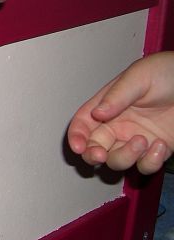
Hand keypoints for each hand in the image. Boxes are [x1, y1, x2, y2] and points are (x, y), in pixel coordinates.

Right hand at [67, 52, 173, 173]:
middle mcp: (118, 125)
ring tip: (143, 141)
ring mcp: (137, 139)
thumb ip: (117, 95)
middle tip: (101, 154)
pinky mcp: (157, 150)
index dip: (76, 136)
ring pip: (117, 161)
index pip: (83, 124)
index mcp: (107, 106)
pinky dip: (150, 162)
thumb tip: (97, 113)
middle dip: (93, 155)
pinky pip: (145, 166)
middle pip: (94, 148)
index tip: (78, 147)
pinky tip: (161, 145)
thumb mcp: (140, 76)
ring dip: (125, 157)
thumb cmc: (168, 72)